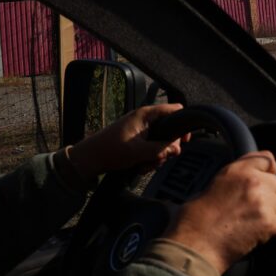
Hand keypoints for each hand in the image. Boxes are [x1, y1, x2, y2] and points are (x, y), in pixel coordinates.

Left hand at [67, 103, 188, 183]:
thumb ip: (161, 149)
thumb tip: (178, 149)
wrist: (91, 158)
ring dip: (156, 156)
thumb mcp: (139, 151)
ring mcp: (141, 129)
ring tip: (144, 164)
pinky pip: (151, 147)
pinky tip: (140, 165)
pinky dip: (148, 158)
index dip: (182, 124)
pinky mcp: (137, 139)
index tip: (184, 140)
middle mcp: (145, 119)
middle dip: (166, 147)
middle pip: (169, 130)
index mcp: (146, 115)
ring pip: (160, 142)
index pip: (174, 110)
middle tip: (159, 158)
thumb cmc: (111, 151)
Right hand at [165, 151, 275, 273]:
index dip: (269, 172)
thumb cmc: (195, 221)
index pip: (267, 159)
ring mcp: (262, 202)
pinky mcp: (268, 223)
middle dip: (272, 198)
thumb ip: (235, 180)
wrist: (194, 245)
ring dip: (274, 216)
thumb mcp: (212, 186)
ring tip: (255, 225)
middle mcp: (252, 182)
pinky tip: (266, 235)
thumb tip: (248, 185)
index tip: (268, 181)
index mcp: (236, 170)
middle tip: (257, 211)